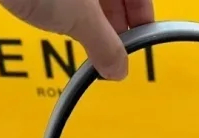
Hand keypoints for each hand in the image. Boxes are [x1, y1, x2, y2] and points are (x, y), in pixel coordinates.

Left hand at [0, 0, 153, 80]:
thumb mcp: (80, 19)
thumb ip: (106, 46)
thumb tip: (118, 70)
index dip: (142, 22)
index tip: (135, 46)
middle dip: (115, 21)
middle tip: (108, 49)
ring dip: (89, 16)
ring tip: (82, 38)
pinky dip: (65, 6)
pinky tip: (55, 18)